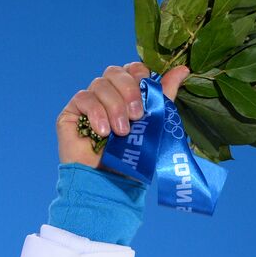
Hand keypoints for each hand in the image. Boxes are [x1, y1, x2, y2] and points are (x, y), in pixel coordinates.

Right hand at [56, 62, 189, 166]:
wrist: (111, 187)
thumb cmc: (134, 162)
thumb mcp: (155, 128)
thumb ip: (164, 97)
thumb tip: (183, 69)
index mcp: (129, 97)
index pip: (132, 69)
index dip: (139, 75)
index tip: (147, 93)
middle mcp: (108, 97)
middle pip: (115, 71)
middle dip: (129, 91)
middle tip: (137, 117)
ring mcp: (90, 103)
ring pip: (100, 84)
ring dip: (115, 107)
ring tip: (122, 133)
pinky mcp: (72, 113)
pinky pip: (84, 98)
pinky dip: (96, 113)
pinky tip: (103, 132)